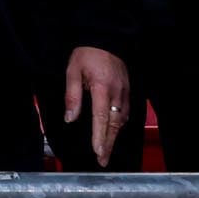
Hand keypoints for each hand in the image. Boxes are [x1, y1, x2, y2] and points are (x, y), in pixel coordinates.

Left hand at [63, 46, 132, 166]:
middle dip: (109, 143)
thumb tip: (71, 118)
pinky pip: (125, 111)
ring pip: (121, 119)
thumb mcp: (73, 70)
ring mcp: (124, 91)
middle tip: (103, 160)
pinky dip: (119, 124)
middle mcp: (117, 92)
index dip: (99, 136)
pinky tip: (114, 131)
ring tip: (107, 151)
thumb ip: (72, 95)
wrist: (105, 38)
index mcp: (102, 87)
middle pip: (114, 124)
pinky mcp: (127, 89)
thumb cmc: (86, 53)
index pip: (101, 117)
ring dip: (114, 136)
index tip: (97, 151)